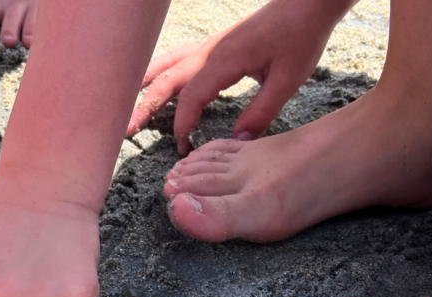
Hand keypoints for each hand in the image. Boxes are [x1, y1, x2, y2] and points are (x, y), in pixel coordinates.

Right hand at [127, 0, 353, 154]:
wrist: (306, 4)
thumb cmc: (301, 38)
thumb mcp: (288, 80)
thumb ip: (261, 113)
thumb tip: (236, 142)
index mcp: (224, 61)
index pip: (190, 97)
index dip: (182, 125)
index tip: (184, 147)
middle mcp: (209, 52)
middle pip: (166, 81)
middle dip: (144, 108)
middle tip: (125, 131)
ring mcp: (208, 47)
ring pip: (166, 66)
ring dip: (145, 87)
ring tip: (127, 105)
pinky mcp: (214, 46)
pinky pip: (177, 59)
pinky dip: (159, 73)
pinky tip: (152, 82)